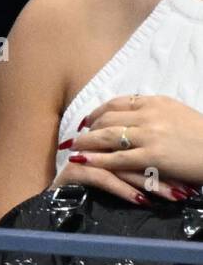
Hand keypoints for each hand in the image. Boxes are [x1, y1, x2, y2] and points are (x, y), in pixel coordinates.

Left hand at [59, 95, 202, 199]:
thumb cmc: (202, 136)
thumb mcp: (178, 114)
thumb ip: (154, 112)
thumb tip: (130, 116)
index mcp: (155, 102)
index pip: (116, 103)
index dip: (97, 112)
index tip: (88, 121)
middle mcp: (150, 114)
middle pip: (106, 119)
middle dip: (88, 129)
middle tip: (77, 138)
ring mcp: (150, 135)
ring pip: (107, 136)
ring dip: (86, 143)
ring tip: (73, 149)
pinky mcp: (153, 157)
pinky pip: (117, 158)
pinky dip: (97, 159)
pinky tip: (84, 162)